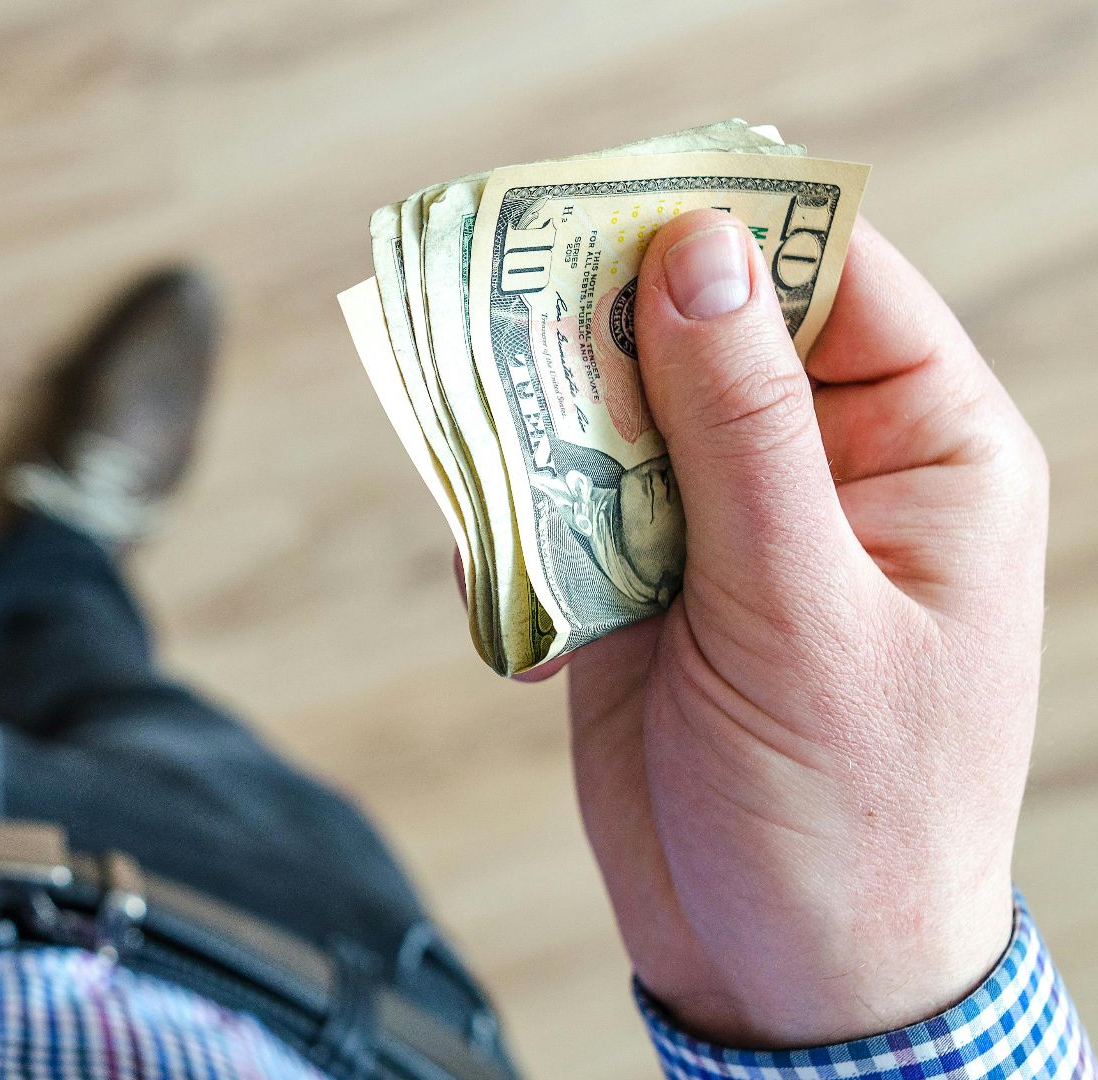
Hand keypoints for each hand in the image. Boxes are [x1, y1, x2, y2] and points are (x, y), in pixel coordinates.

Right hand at [561, 210, 1046, 1045]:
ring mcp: (722, 528)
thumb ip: (743, 430)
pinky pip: (560, 511)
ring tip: (492, 467)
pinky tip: (520, 607)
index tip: (610, 205)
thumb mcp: (803, 609)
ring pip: (612, 417)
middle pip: (699, 332)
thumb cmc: (850, 810)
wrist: (781, 973)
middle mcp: (820, 469)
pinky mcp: (639, 588)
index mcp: (919, 449)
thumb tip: (698, 256)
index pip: (830, 279)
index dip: (727, 229)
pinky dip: (518, 537)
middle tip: (507, 323)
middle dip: (602, 332)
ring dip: (543, 436)